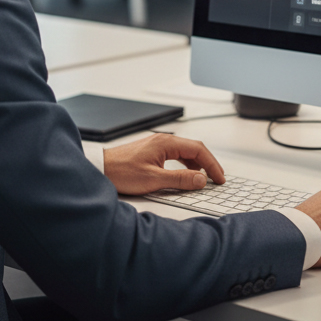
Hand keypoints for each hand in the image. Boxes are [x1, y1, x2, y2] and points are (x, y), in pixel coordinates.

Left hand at [102, 132, 225, 195]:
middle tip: (217, 178)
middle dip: (208, 163)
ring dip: (198, 164)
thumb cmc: (122, 172)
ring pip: (185, 152)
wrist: (101, 169)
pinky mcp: (152, 152)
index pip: (198, 150)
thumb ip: (180, 180)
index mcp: (166, 143)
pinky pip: (176, 155)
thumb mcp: (154, 180)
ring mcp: (158, 145)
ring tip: (205, 178)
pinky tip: (187, 175)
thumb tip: (200, 180)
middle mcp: (163, 140)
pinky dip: (186, 164)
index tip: (219, 178)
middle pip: (194, 148)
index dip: (212, 165)